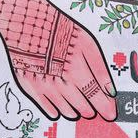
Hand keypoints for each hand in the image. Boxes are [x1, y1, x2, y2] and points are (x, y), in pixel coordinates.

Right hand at [0, 0, 116, 120]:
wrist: (27, 24)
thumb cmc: (60, 31)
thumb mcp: (86, 44)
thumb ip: (99, 69)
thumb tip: (110, 91)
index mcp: (77, 71)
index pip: (96, 96)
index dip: (105, 107)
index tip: (110, 113)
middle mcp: (61, 83)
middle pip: (82, 105)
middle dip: (91, 109)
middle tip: (94, 111)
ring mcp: (45, 86)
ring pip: (65, 110)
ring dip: (75, 111)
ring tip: (80, 111)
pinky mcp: (30, 86)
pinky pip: (45, 107)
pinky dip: (55, 111)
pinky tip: (59, 112)